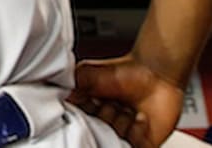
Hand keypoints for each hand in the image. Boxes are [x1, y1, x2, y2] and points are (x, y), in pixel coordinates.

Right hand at [68, 54, 185, 147]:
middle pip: (96, 133)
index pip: (77, 123)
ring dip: (122, 125)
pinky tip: (140, 118)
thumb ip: (69, 85)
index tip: (90, 103)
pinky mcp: (142, 144)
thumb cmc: (125, 71)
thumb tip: (55, 95)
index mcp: (87, 110)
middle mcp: (103, 123)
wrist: (157, 73)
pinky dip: (138, 134)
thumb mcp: (88, 73)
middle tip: (112, 103)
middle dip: (105, 118)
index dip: (84, 115)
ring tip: (128, 109)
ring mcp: (122, 135)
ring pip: (114, 142)